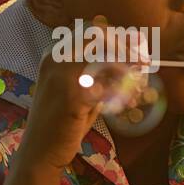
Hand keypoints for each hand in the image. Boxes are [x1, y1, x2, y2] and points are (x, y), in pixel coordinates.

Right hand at [18, 46, 138, 171]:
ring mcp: (62, 75)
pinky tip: (128, 101)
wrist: (39, 153)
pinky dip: (122, 92)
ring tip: (140, 84)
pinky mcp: (73, 95)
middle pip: (98, 35)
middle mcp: (55, 59)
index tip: (136, 50)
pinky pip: (108, 85)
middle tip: (144, 63)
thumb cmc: (60, 124)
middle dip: (126, 47)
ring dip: (127, 70)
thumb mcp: (76, 92)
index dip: (117, 37)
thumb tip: (127, 62)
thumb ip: (96, 76)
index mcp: (54, 56)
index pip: (90, 31)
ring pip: (105, 58)